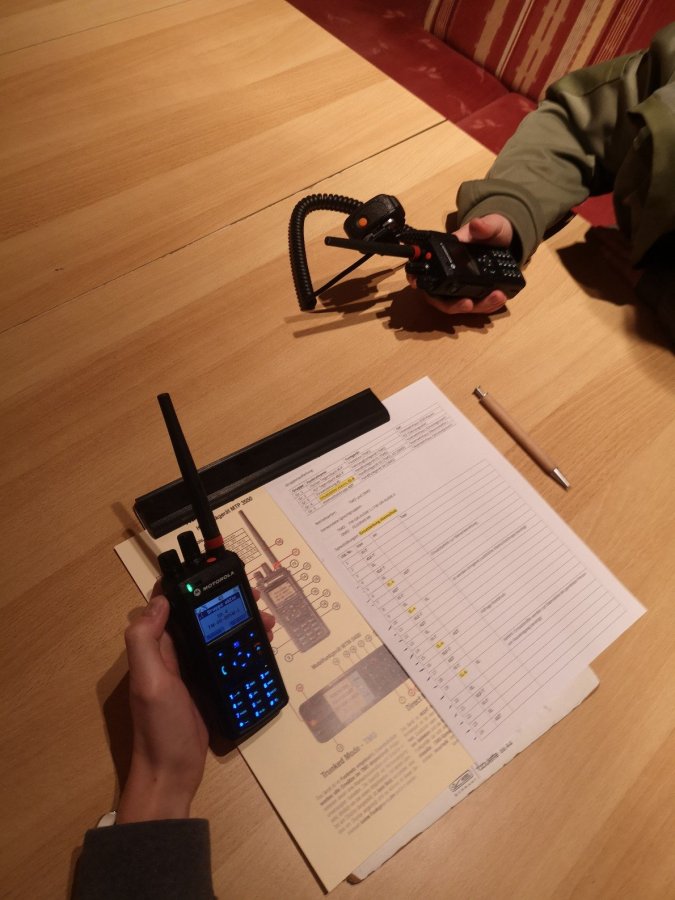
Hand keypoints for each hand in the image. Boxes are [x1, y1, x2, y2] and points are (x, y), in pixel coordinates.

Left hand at [117, 590, 275, 823]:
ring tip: (267, 622)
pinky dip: (245, 648)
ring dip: (241, 624)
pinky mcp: (208, 686)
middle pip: (200, 617)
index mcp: (156, 648)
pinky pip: (228, 658)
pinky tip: (263, 646)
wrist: (172, 775)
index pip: (169, 605)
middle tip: (256, 598)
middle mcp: (172, 654)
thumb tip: (159, 600)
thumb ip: (146, 640)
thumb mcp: (149, 681)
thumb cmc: (160, 727)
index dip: (190, 586)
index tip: (218, 573)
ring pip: (218, 636)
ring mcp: (191, 671)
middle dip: (227, 603)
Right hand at [412, 214, 514, 314]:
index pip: (425, 274)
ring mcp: (463, 289)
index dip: (418, 282)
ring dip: (478, 307)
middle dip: (455, 306)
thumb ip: (484, 226)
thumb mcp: (489, 225)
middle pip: (442, 300)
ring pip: (462, 306)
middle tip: (469, 303)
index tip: (418, 285)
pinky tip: (500, 299)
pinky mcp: (478, 295)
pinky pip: (479, 307)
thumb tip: (477, 225)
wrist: (507, 240)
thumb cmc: (491, 231)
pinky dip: (489, 306)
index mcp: (445, 260)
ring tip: (496, 297)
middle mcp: (450, 278)